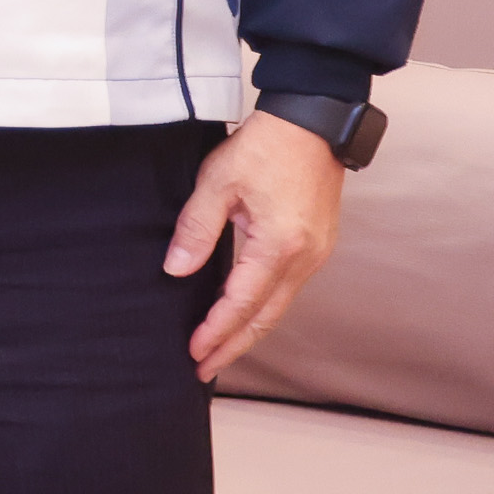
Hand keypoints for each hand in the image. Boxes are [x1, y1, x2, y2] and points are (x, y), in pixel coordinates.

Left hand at [169, 109, 345, 380]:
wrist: (311, 124)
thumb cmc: (264, 148)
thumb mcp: (216, 184)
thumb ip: (196, 230)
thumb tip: (176, 272)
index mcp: (278, 246)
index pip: (241, 303)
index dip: (215, 331)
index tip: (193, 353)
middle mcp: (304, 258)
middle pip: (266, 317)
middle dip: (234, 346)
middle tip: (204, 369)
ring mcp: (315, 254)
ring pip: (279, 307)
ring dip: (250, 332)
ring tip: (220, 351)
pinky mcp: (316, 246)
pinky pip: (288, 290)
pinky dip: (264, 309)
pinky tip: (244, 316)